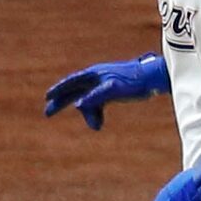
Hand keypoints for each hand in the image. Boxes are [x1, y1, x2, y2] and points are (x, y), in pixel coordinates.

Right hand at [44, 53, 169, 129]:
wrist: (153, 78)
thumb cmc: (134, 81)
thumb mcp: (114, 89)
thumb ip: (96, 97)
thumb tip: (77, 105)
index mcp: (94, 74)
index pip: (72, 82)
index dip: (59, 90)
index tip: (47, 97)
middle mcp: (96, 78)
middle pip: (74, 91)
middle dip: (62, 102)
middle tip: (47, 113)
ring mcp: (103, 85)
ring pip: (87, 101)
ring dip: (88, 115)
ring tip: (96, 126)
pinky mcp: (111, 91)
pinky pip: (97, 104)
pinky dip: (96, 114)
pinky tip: (99, 124)